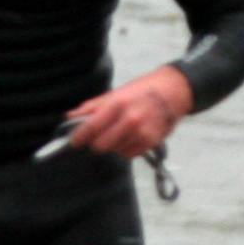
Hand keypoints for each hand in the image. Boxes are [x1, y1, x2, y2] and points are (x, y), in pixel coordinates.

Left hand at [60, 66, 194, 158]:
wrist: (174, 90)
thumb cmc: (143, 90)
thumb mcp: (116, 93)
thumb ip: (92, 107)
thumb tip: (69, 117)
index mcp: (118, 103)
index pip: (91, 127)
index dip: (78, 137)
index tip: (73, 142)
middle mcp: (130, 119)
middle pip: (100, 145)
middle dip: (96, 142)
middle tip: (99, 136)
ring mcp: (141, 132)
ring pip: (115, 151)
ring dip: (114, 145)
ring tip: (121, 131)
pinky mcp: (151, 141)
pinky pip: (130, 154)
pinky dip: (127, 148)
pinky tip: (131, 136)